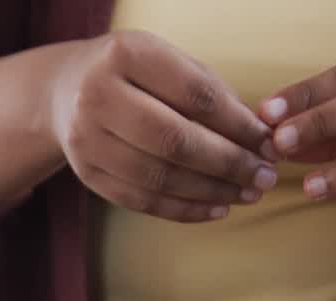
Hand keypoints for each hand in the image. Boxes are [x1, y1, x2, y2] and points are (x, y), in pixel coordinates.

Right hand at [53, 31, 277, 222]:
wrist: (65, 90)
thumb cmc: (134, 74)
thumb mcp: (167, 63)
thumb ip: (211, 94)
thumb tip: (260, 139)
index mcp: (124, 55)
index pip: (195, 96)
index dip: (239, 125)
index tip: (270, 143)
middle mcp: (96, 96)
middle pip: (174, 141)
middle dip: (229, 164)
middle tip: (265, 177)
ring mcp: (85, 138)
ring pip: (158, 177)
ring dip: (210, 191)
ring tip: (248, 193)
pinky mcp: (85, 172)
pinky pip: (140, 199)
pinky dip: (182, 209)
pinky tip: (215, 208)